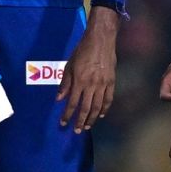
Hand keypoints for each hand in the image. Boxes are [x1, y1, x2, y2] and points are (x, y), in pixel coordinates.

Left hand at [57, 7, 117, 132]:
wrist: (101, 41)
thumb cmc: (82, 51)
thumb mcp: (69, 65)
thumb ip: (64, 83)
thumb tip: (58, 99)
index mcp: (79, 80)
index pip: (72, 102)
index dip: (67, 115)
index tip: (63, 123)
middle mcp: (91, 85)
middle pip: (86, 108)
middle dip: (80, 121)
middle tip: (77, 131)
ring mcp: (103, 84)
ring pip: (98, 106)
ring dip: (92, 118)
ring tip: (87, 126)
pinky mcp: (112, 82)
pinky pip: (109, 99)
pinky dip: (105, 109)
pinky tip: (101, 115)